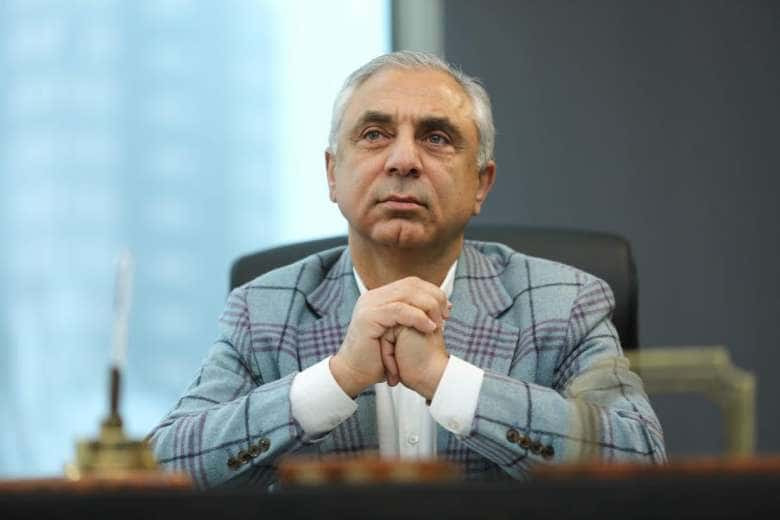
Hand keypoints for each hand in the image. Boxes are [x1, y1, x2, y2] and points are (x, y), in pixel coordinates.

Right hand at [330, 277, 449, 397]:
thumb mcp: (398, 332)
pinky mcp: (369, 317)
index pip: (411, 283)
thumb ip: (412, 317)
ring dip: (428, 307)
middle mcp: (373, 296)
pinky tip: (429, 327)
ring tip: (439, 323)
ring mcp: (369, 304)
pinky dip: (418, 317)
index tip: (447, 309)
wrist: (355, 373)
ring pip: (407, 294)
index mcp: (380, 297)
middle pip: (411, 284)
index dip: (433, 292)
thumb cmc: (378, 358)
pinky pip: (399, 310)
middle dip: (434, 298)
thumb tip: (439, 307)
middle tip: (446, 315)